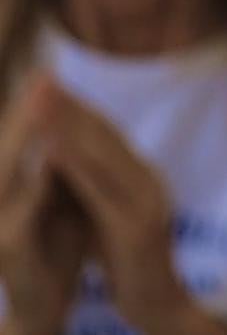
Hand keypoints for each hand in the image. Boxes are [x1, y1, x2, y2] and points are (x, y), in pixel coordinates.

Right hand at [0, 75, 89, 334]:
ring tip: (41, 107)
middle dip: (23, 114)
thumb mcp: (60, 196)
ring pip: (3, 176)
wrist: (48, 300)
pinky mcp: (9, 252)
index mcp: (8, 186)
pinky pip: (18, 219)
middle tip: (42, 78)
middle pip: (4, 149)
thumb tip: (75, 118)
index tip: (48, 71)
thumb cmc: (55, 243)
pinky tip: (46, 168)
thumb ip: (62, 162)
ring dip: (21, 142)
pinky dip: (32, 193)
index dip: (30, 107)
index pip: (14, 139)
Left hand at [40, 83, 198, 333]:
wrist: (162, 303)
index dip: (77, 105)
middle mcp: (147, 180)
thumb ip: (94, 185)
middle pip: (105, 135)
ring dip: (68, 126)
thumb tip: (65, 155)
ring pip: (102, 156)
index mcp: (141, 176)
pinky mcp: (136, 226)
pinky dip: (75, 165)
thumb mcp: (109, 214)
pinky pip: (100, 191)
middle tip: (41, 78)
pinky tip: (51, 148)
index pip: (106, 133)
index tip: (47, 83)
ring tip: (39, 103)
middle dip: (70, 105)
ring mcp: (146, 201)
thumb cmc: (129, 263)